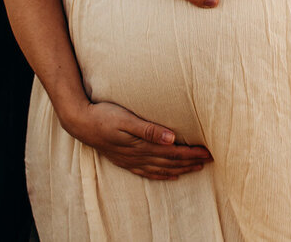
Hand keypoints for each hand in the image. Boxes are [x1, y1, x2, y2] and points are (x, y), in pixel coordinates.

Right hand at [60, 100, 211, 180]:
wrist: (80, 123)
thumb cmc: (103, 115)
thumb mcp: (126, 119)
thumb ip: (149, 129)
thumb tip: (172, 138)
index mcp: (141, 145)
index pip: (173, 151)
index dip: (191, 153)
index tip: (208, 151)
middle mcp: (138, 155)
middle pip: (170, 161)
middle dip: (191, 161)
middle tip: (210, 159)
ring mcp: (131, 160)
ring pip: (162, 169)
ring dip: (181, 168)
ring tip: (197, 167)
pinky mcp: (125, 160)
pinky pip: (147, 172)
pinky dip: (162, 175)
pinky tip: (171, 175)